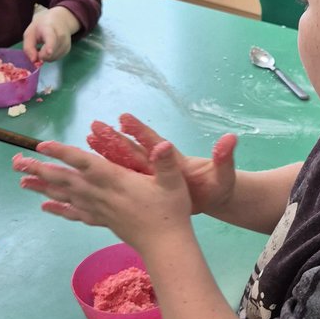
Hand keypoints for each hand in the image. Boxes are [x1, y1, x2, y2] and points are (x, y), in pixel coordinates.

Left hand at [13, 136, 192, 250]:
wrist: (165, 246)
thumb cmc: (171, 211)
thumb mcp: (173, 183)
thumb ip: (166, 161)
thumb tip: (161, 143)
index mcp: (116, 180)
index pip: (84, 162)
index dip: (62, 153)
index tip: (41, 146)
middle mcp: (101, 194)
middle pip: (65, 180)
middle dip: (40, 170)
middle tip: (17, 163)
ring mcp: (99, 209)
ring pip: (65, 196)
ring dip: (43, 188)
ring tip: (22, 182)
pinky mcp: (101, 221)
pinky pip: (75, 213)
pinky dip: (59, 209)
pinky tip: (45, 207)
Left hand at [23, 7, 79, 63]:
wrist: (59, 20)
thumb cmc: (42, 26)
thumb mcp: (30, 33)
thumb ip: (28, 47)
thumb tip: (33, 61)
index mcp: (49, 28)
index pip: (51, 38)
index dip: (50, 46)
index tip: (48, 52)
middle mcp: (61, 36)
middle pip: (50, 53)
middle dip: (40, 55)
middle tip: (36, 49)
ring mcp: (66, 43)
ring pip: (52, 58)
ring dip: (45, 57)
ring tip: (43, 47)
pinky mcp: (68, 49)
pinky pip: (56, 58)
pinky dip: (50, 57)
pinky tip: (49, 48)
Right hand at [87, 114, 237, 217]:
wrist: (215, 199)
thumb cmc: (218, 186)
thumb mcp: (224, 174)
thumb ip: (224, 157)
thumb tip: (231, 138)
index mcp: (174, 162)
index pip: (155, 144)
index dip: (141, 132)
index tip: (125, 118)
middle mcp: (159, 166)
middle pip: (134, 151)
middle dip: (115, 139)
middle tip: (94, 126)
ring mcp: (152, 177)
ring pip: (125, 164)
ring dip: (108, 153)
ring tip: (88, 139)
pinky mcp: (148, 189)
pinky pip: (126, 182)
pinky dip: (111, 176)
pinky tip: (95, 172)